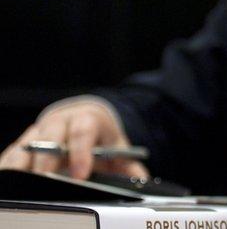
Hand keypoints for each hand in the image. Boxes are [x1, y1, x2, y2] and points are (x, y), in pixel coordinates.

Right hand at [0, 100, 148, 179]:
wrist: (86, 117)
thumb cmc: (101, 136)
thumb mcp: (119, 146)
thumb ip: (130, 165)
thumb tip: (141, 181)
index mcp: (88, 118)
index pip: (84, 130)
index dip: (81, 152)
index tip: (80, 174)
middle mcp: (61, 120)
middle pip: (52, 135)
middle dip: (49, 158)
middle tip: (47, 179)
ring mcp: (40, 130)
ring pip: (28, 142)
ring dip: (24, 162)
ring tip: (22, 181)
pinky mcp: (24, 142)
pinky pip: (12, 152)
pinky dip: (9, 165)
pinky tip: (9, 179)